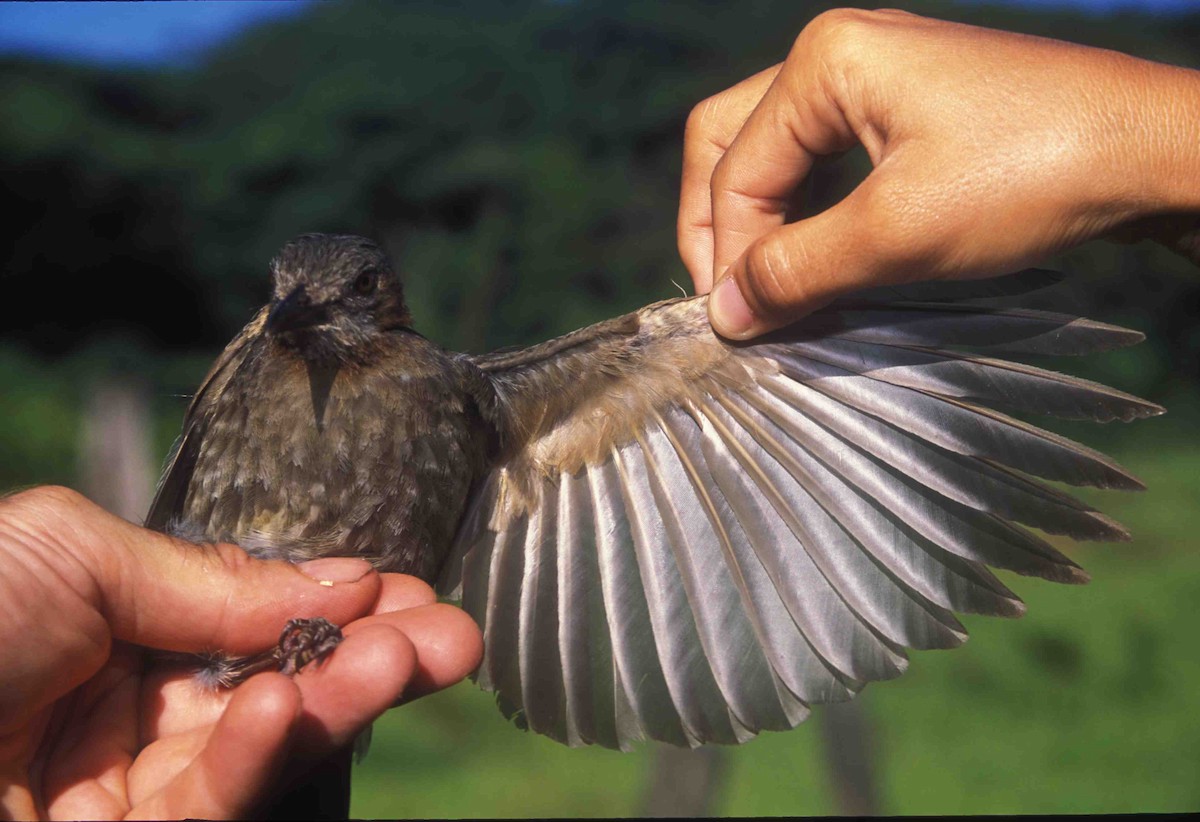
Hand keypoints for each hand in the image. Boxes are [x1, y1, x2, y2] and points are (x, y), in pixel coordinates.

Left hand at [0, 486, 481, 819]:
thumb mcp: (73, 552)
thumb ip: (209, 576)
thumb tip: (335, 579)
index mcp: (112, 629)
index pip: (250, 621)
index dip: (329, 606)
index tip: (401, 588)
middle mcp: (126, 711)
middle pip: (274, 687)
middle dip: (366, 660)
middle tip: (451, 636)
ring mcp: (126, 792)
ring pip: (258, 751)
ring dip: (337, 702)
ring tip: (410, 658)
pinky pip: (207, 807)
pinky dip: (255, 757)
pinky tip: (289, 708)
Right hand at [678, 9, 1199, 338]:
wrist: (1156, 150)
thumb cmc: (1030, 176)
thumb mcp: (897, 234)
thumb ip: (796, 271)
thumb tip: (722, 315)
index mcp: (826, 60)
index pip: (735, 169)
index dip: (725, 254)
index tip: (734, 326)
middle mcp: (841, 52)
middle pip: (732, 142)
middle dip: (721, 225)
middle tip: (731, 298)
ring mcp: (877, 74)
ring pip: (776, 151)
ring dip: (763, 221)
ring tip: (769, 288)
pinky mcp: (910, 105)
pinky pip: (825, 157)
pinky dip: (807, 210)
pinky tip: (816, 255)